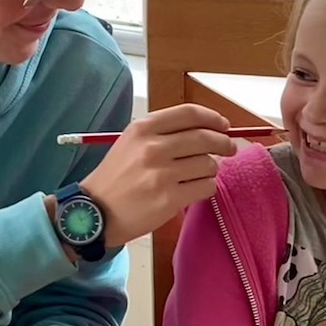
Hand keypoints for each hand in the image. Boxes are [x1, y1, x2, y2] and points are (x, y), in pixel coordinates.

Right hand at [79, 104, 235, 246]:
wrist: (96, 212)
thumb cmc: (116, 177)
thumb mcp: (131, 142)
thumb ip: (164, 132)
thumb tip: (208, 130)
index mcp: (143, 128)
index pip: (189, 114)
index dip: (213, 118)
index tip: (223, 125)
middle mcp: (153, 147)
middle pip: (205, 138)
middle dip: (223, 143)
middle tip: (229, 148)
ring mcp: (162, 174)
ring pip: (208, 165)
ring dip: (210, 170)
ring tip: (198, 175)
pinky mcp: (169, 198)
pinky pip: (206, 187)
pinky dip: (205, 188)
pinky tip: (193, 190)